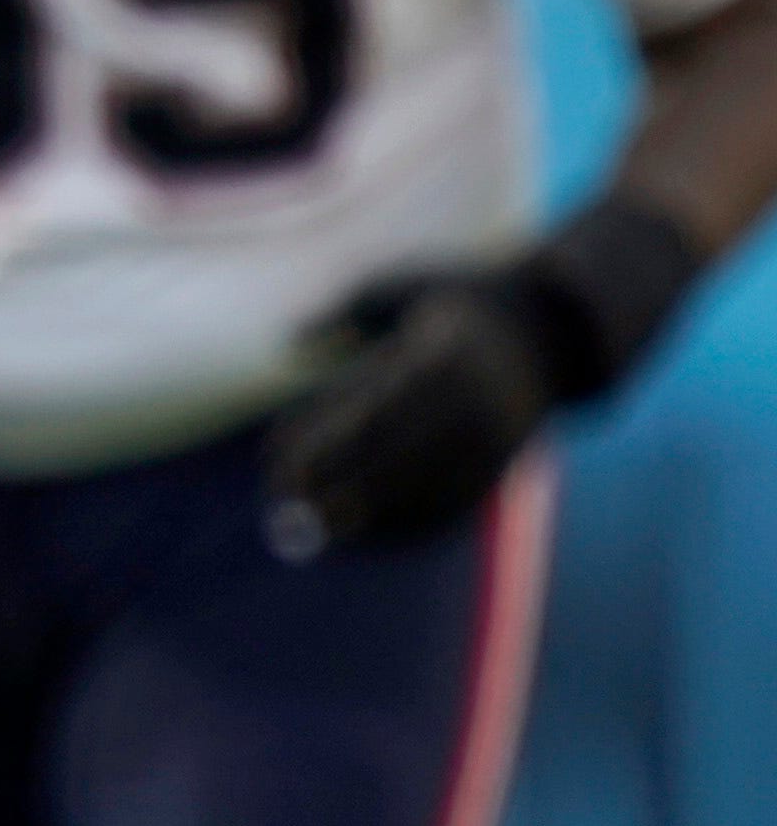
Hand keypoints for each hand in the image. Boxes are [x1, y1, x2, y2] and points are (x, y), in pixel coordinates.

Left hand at [261, 196, 709, 554]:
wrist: (552, 329)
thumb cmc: (453, 301)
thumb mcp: (401, 289)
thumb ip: (343, 312)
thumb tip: (289, 341)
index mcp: (442, 354)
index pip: (368, 412)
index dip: (320, 444)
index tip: (273, 462)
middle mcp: (473, 400)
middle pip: (392, 456)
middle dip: (333, 485)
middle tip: (283, 504)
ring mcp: (494, 436)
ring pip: (423, 488)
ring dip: (365, 516)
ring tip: (313, 530)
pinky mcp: (505, 464)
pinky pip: (455, 505)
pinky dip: (408, 525)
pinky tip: (367, 536)